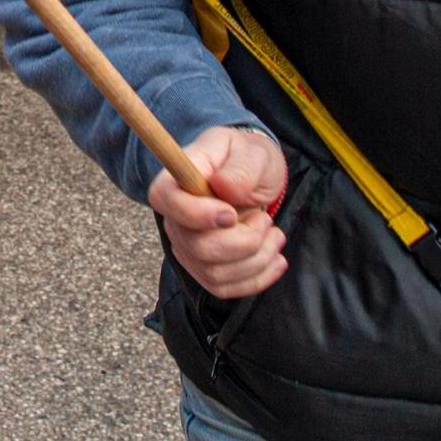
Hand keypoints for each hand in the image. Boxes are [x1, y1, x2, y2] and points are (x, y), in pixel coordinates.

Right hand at [150, 127, 289, 298]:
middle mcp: (175, 218)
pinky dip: (257, 278)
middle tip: (265, 220)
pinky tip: (275, 259)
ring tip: (274, 234)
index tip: (232, 214)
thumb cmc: (248, 158)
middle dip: (243, 241)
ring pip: (214, 273)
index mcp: (176, 180)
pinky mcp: (204, 269)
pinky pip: (225, 289)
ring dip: (256, 259)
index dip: (197, 214)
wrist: (255, 176)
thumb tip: (225, 188)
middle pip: (197, 247)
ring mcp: (187, 247)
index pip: (165, 201)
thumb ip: (240, 168)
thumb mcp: (252, 152)